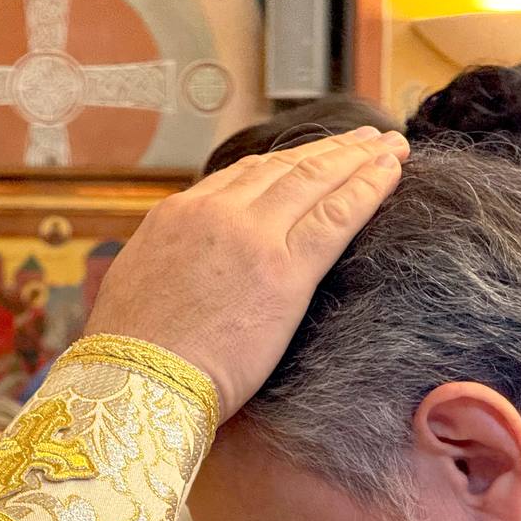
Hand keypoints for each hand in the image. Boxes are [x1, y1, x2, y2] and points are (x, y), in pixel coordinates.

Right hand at [84, 128, 408, 419]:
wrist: (135, 383)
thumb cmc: (129, 358)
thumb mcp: (134, 288)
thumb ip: (168, 263)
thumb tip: (179, 269)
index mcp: (176, 216)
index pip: (242, 176)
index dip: (285, 163)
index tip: (311, 156)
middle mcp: (214, 212)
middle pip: (285, 168)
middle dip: (331, 150)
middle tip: (366, 137)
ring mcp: (251, 236)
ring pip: (316, 181)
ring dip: (358, 158)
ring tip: (389, 145)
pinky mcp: (285, 269)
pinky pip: (337, 216)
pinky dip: (368, 188)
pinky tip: (392, 173)